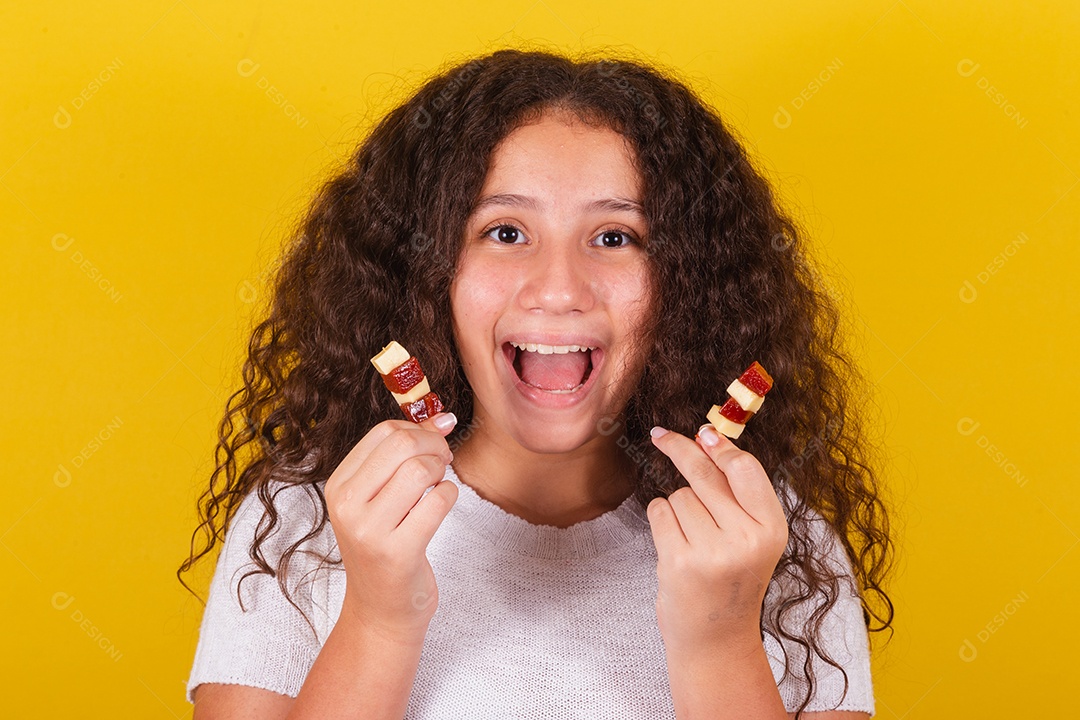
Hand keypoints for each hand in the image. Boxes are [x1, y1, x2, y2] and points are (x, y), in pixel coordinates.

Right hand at [324, 412, 458, 642]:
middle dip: (434, 446)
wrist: (381, 610)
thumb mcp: (380, 499)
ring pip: (421, 470)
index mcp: (338, 486)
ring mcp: (370, 531)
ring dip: (442, 472)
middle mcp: (347, 507)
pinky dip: (449, 497)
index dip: (418, 430)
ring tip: (439, 485)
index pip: (383, 433)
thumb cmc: (385, 547)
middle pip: (402, 445)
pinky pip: (438, 502)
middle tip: (443, 461)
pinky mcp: (398, 553)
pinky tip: (439, 508)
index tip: (432, 444)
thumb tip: (444, 416)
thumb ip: (405, 456)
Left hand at [646, 424, 788, 655]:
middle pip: (704, 474)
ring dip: (677, 508)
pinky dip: (661, 520)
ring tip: (692, 540)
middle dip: (680, 449)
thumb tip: (707, 437)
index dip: (721, 446)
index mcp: (772, 529)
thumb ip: (736, 494)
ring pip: (679, 495)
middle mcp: (747, 539)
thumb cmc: (731, 578)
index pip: (745, 470)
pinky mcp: (680, 562)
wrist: (716, 638)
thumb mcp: (751, 538)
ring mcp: (712, 552)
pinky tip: (675, 543)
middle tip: (660, 435)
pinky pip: (659, 512)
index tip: (702, 431)